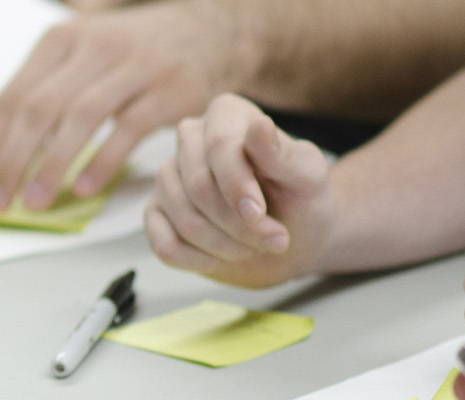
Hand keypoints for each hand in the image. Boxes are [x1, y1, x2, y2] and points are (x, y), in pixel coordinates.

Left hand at [0, 0, 261, 210]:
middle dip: (12, 161)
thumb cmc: (130, 56)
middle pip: (39, 109)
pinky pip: (128, 129)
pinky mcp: (171, 89)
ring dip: (51, 166)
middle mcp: (93, 46)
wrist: (209, 31)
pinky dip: (102, 161)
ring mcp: (135, 66)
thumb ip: (43, 92)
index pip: (11, 96)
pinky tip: (83, 189)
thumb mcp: (81, 55)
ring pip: (80, 118)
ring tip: (34, 202)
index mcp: (60, 40)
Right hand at [144, 94, 333, 288]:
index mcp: (227, 116)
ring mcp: (168, 177)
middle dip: (239, 223)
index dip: (237, 184)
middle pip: (198, 185)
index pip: (218, 145)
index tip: (260, 213)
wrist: (296, 236)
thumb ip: (283, 154)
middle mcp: (190, 139)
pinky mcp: (156, 213)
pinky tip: (223, 256)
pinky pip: (164, 244)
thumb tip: (258, 126)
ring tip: (254, 246)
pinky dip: (199, 260)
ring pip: (184, 219)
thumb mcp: (308, 176)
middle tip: (274, 240)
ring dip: (226, 245)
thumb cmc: (302, 199)